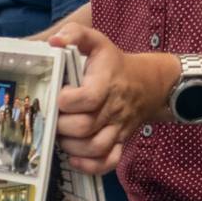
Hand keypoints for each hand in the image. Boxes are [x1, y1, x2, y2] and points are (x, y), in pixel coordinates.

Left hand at [51, 24, 176, 173]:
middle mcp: (113, 108)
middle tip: (52, 119)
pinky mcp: (120, 141)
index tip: (59, 95)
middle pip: (84, 127)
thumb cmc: (113, 63)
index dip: (66, 101)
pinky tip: (75, 158)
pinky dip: (90, 166)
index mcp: (105, 83)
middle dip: (61, 126)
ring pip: (95, 148)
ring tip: (61, 136)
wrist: (149, 82)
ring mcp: (118, 128)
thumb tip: (55, 41)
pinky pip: (109, 162)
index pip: (86, 99)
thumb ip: (75, 34)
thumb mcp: (97, 42)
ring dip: (71, 146)